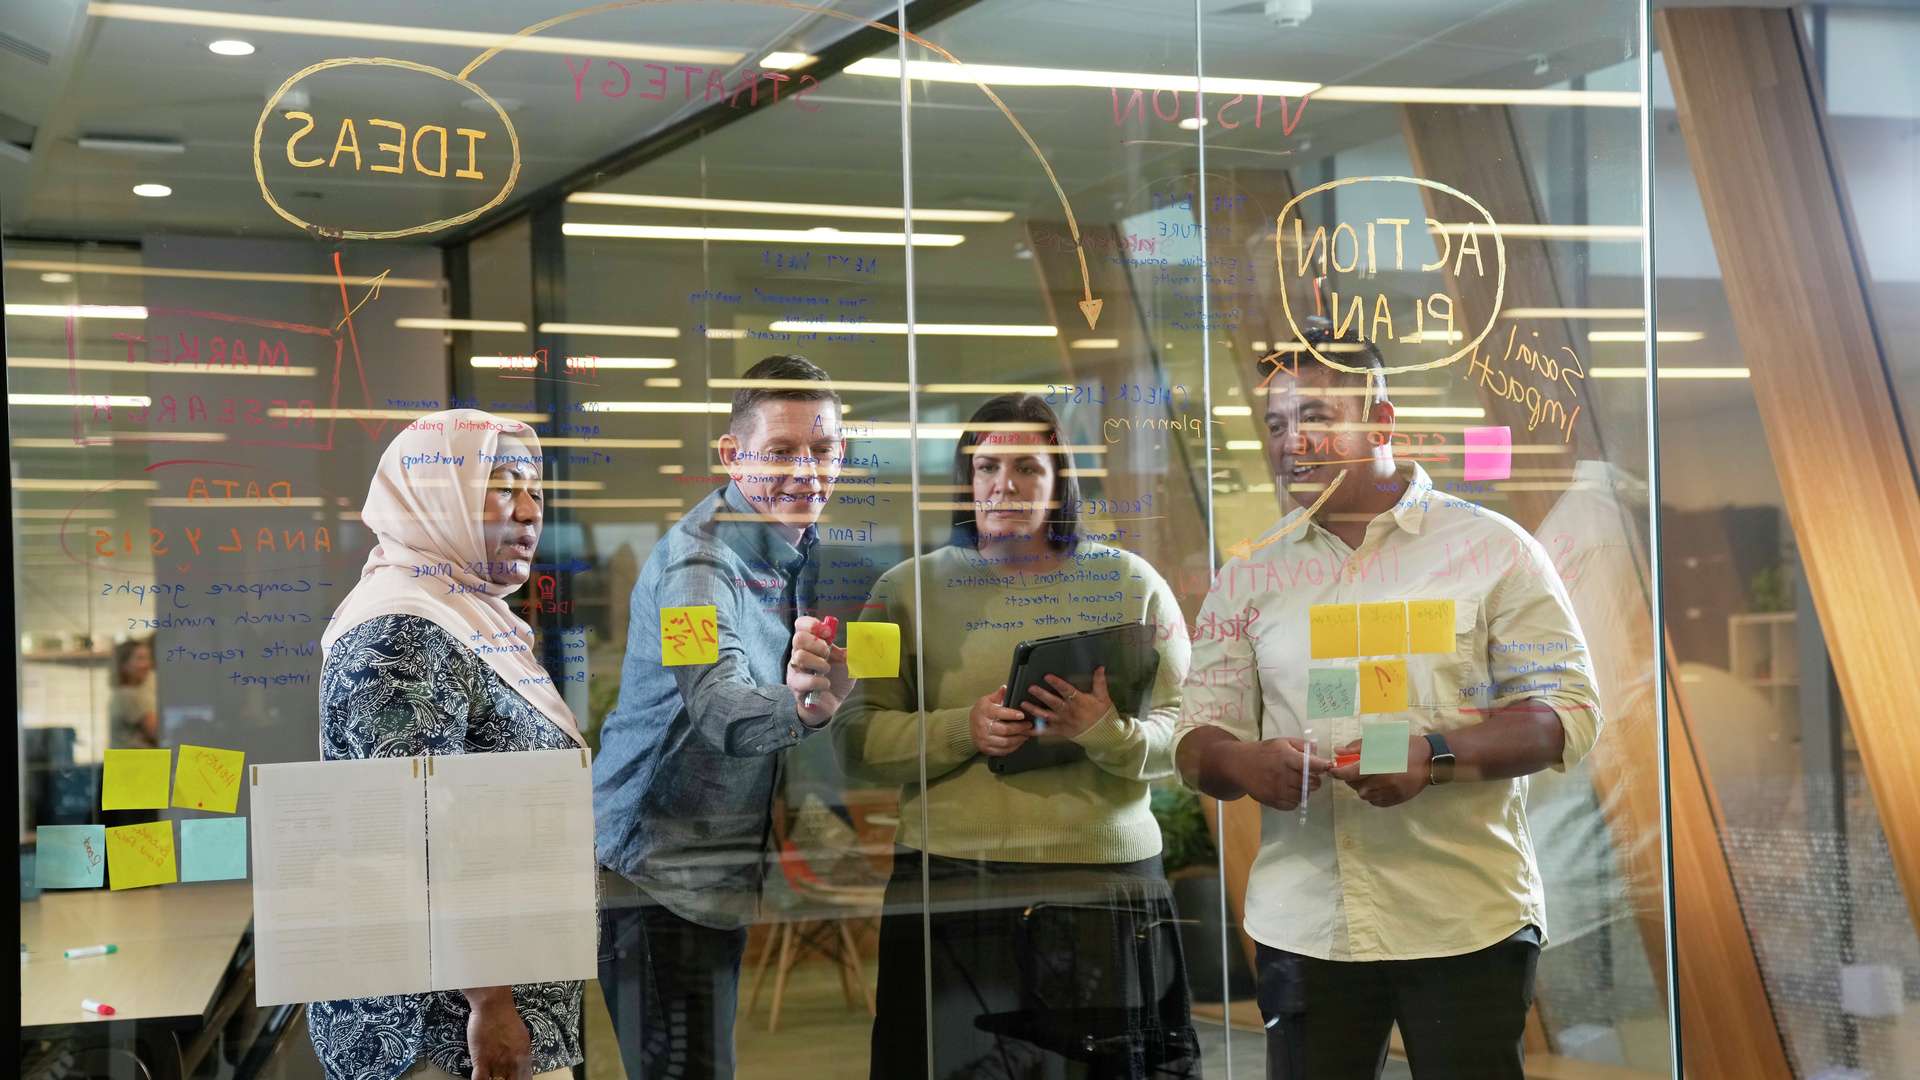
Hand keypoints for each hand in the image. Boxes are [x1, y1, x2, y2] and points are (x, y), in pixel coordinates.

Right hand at [464, 987, 531, 1079]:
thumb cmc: (507, 1018)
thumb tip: (522, 1063)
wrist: (493, 1006)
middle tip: (501, 1078)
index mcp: (524, 1056)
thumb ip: (521, 1053)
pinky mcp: (481, 1060)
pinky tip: (480, 1079)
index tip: (514, 1079)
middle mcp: (512, 1061)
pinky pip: (479, 1079)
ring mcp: (496, 1062)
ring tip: (490, 1077)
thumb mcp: (522, 1037)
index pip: (525, 1079)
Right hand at [787, 616, 848, 724]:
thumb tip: (868, 634)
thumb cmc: (837, 679)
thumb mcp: (850, 661)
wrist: (831, 704)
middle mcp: (798, 654)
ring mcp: (795, 670)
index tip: (828, 633)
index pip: (801, 624)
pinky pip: (804, 680)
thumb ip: (857, 648)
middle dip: (818, 645)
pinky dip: (820, 682)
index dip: (813, 624)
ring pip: (800, 657)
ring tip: (827, 670)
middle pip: (799, 638)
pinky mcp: (796, 687)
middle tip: (828, 654)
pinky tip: (826, 684)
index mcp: (810, 643)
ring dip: (819, 663)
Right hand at [969, 685, 1033, 755]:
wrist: (967, 727)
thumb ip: (998, 695)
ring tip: (1026, 734)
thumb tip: (1005, 688)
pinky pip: (1002, 751)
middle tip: (1029, 726)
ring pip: (1005, 742)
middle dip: (1020, 728)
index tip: (1022, 715)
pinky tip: (1019, 742)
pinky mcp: (986, 749)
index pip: (1000, 713)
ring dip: (1019, 739)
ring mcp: (984, 739)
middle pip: (1005, 730)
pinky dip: (1013, 747)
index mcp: (984, 711)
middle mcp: (983, 726)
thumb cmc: (981, 712)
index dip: (1012, 714)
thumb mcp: (986, 700)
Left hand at [1018, 669, 1114, 738]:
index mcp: (1079, 702)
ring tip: (1023, 704)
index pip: (1067, 691)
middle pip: (1053, 702)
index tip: (1047, 677)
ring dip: (1034, 710)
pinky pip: (1046, 731)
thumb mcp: (1103, 697)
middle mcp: (1069, 712)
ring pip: (1046, 716)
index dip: (1057, 683)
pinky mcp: (1060, 731)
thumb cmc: (1102, 715)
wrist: (1103, 734)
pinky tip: (1024, 728)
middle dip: (1041, 695)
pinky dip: (1034, 730)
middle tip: (1031, 688)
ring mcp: (1063, 722)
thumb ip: (1099, 682)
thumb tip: (1100, 667)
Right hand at [1212, 737, 1332, 810]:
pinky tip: (1289, 791)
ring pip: (1304, 795)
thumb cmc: (1264, 752)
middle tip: (1309, 775)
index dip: (1323, 766)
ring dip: (1305, 790)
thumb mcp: (1282, 742)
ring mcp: (1277, 790)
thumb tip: (1319, 752)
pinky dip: (1295, 800)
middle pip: (1312, 783)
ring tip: (1298, 783)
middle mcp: (1283, 775)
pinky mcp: (1272, 800)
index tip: (1327, 766)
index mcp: (1286, 757)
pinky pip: (1293, 805)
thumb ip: (1302, 746)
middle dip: (1315, 779)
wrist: (1239, 764)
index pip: (1313, 765)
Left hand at [1329, 735, 1432, 807]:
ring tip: (1369, 776)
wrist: (1431, 760)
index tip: (1332, 769)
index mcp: (1380, 765)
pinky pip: (1376, 802)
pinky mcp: (1397, 800)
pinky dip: (1372, 794)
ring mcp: (1391, 793)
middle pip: (1355, 786)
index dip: (1338, 773)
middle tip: (1355, 769)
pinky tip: (1378, 784)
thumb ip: (1358, 746)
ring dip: (1361, 786)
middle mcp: (1384, 782)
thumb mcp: (1382, 739)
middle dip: (1351, 778)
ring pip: (1365, 795)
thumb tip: (1338, 752)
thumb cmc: (1406, 745)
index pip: (1350, 774)